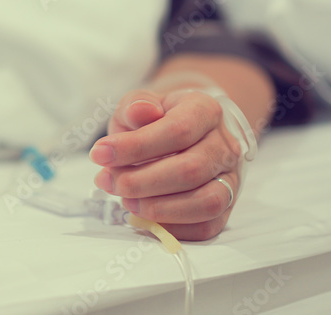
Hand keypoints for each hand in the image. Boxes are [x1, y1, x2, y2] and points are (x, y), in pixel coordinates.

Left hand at [89, 87, 243, 240]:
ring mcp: (230, 178)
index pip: (178, 130)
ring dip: (158, 208)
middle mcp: (225, 145)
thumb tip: (140, 112)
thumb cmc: (157, 119)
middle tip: (107, 181)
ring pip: (205, 202)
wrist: (183, 131)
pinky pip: (207, 225)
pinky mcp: (226, 206)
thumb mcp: (140, 103)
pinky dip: (172, 227)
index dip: (136, 146)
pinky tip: (144, 216)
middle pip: (190, 170)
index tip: (100, 154)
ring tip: (126, 200)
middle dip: (140, 181)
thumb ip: (136, 104)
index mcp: (206, 111)